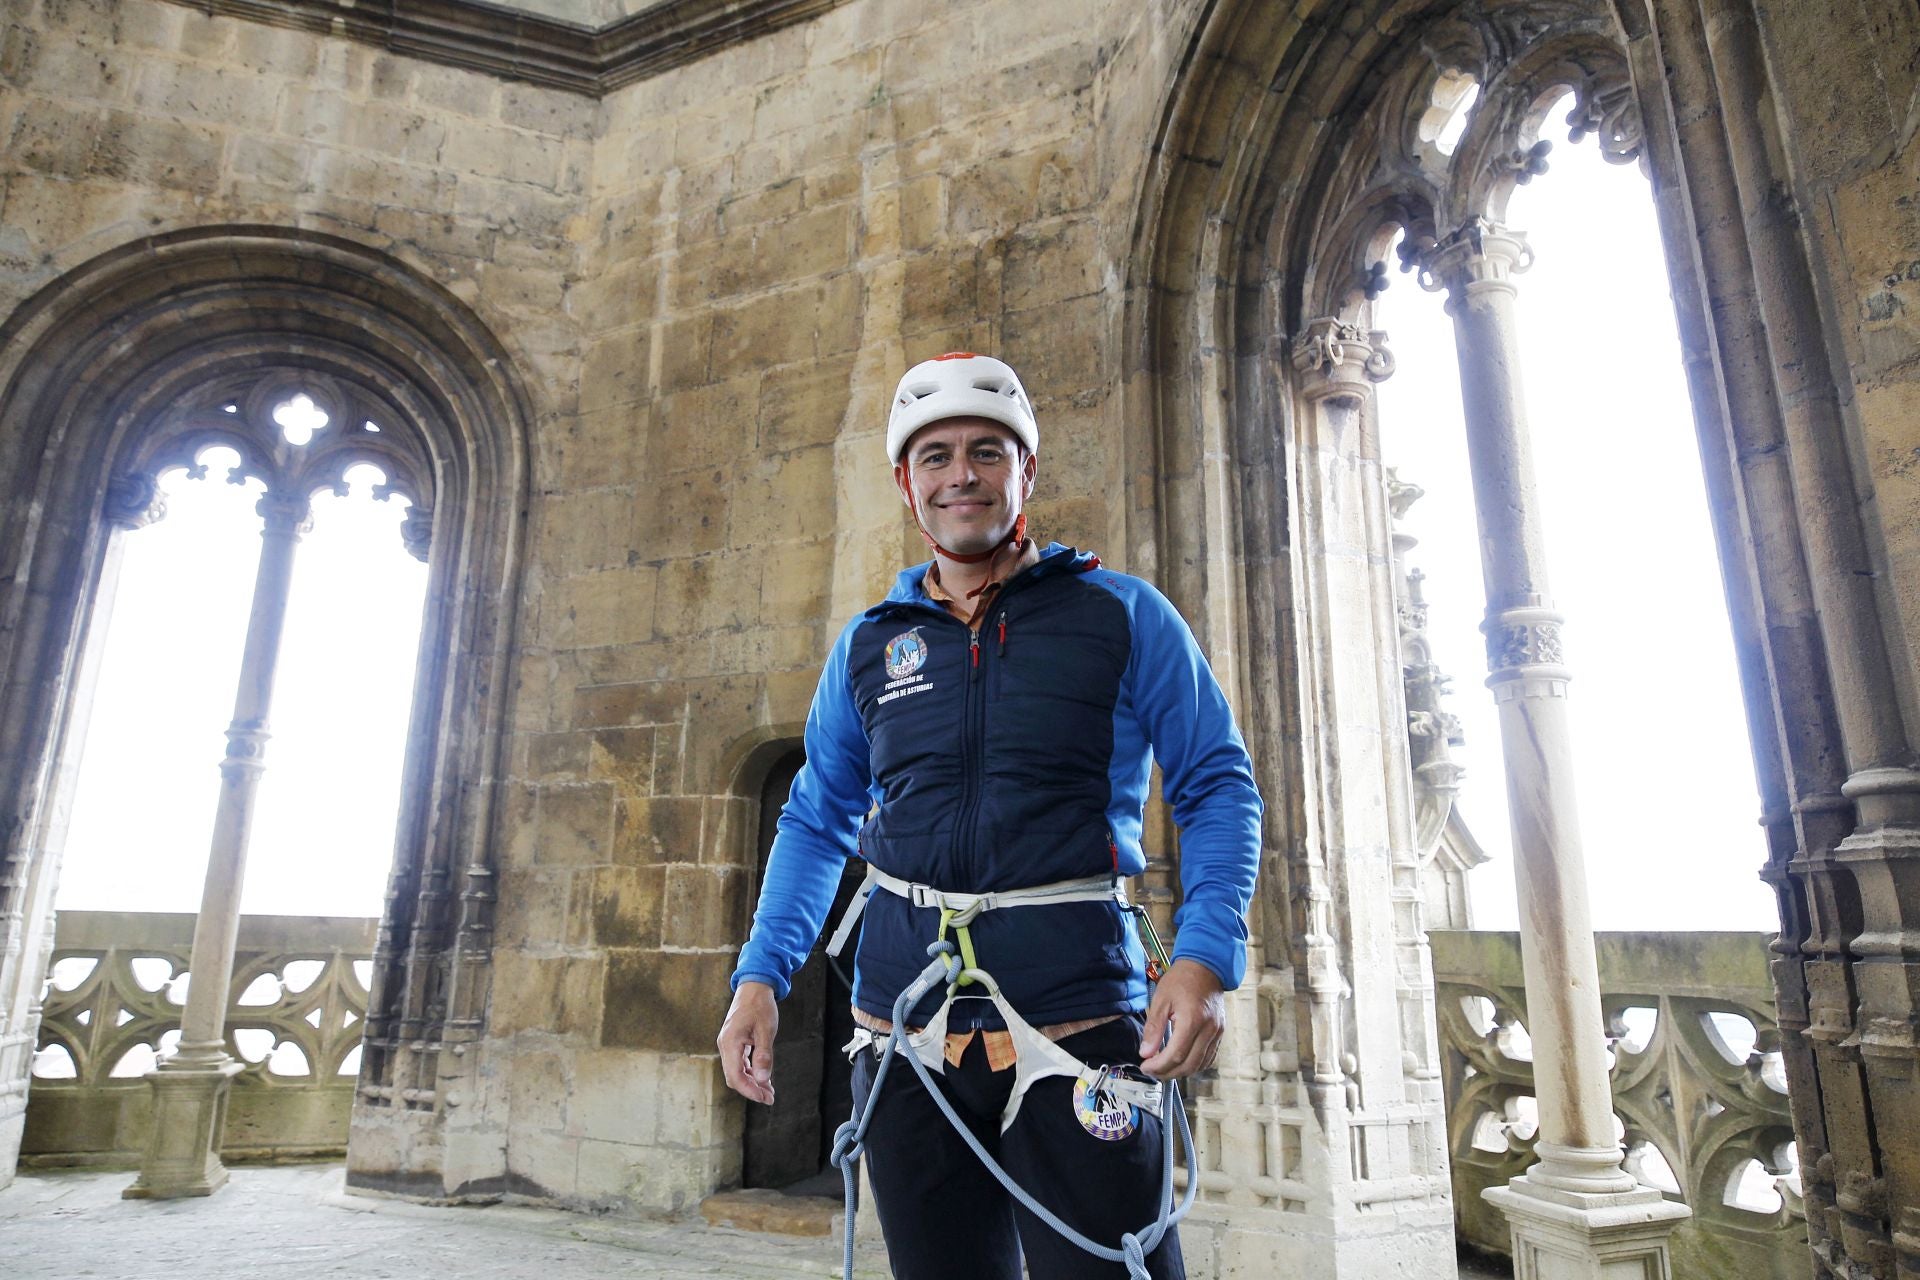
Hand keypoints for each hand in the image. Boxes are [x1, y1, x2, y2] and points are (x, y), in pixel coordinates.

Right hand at [717, 981, 778, 1103]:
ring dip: (751, 1082)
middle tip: (770, 1098)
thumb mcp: (766, 1030)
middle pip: (734, 1077)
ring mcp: (727, 1044)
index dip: (750, 1090)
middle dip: (751, 1089)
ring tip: (769, 1091)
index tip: (766, 1099)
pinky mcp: (733, 1043)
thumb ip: (763, 1055)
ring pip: (736, 1072)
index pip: (735, 1076)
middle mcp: (725, 1045)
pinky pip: (738, 1063)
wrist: (753, 987)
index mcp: (730, 1042)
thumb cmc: (760, 1006)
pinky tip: (763, 1077)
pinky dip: (750, 1072)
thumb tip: (763, 1079)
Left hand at [1138, 959, 1224, 1079]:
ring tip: (1164, 1068)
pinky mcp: (1220, 1033)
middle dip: (1168, 1073)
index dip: (1159, 1066)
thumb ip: (1153, 1028)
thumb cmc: (1182, 979)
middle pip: (1189, 1065)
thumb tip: (1146, 1052)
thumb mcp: (1161, 1000)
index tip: (1146, 1066)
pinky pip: (1209, 1057)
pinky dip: (1195, 1065)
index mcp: (1192, 1020)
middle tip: (1152, 1071)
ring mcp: (1217, 1032)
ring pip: (1200, 1064)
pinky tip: (1181, 1062)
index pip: (1175, 1055)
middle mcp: (1208, 1029)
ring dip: (1181, 1072)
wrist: (1206, 967)